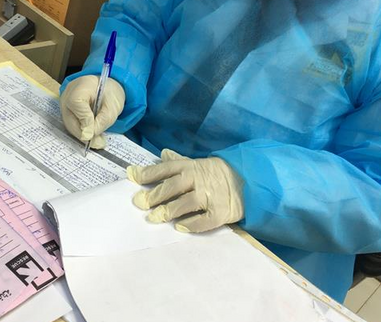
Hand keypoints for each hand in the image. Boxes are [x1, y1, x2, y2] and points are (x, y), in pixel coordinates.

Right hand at [60, 76, 124, 148]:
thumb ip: (102, 120)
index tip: (94, 133)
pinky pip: (71, 124)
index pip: (76, 103)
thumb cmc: (110, 94)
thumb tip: (89, 137)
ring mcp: (64, 103)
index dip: (84, 120)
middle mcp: (67, 94)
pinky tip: (92, 137)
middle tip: (98, 144)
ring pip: (69, 124)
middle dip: (84, 134)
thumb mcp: (112, 107)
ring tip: (97, 142)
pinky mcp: (66, 111)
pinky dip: (82, 132)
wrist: (105, 87)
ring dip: (83, 135)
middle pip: (70, 117)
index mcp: (81, 86)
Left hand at [127, 149, 243, 232]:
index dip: (147, 172)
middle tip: (139, 203)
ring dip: (168, 210)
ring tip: (154, 217)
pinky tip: (179, 227)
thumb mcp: (198, 163)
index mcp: (191, 166)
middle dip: (154, 195)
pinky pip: (204, 220)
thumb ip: (178, 162)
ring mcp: (210, 196)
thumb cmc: (217, 173)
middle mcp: (198, 179)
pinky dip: (191, 224)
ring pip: (185, 203)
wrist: (249, 181)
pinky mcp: (221, 212)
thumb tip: (162, 154)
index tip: (131, 176)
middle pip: (173, 186)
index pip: (165, 168)